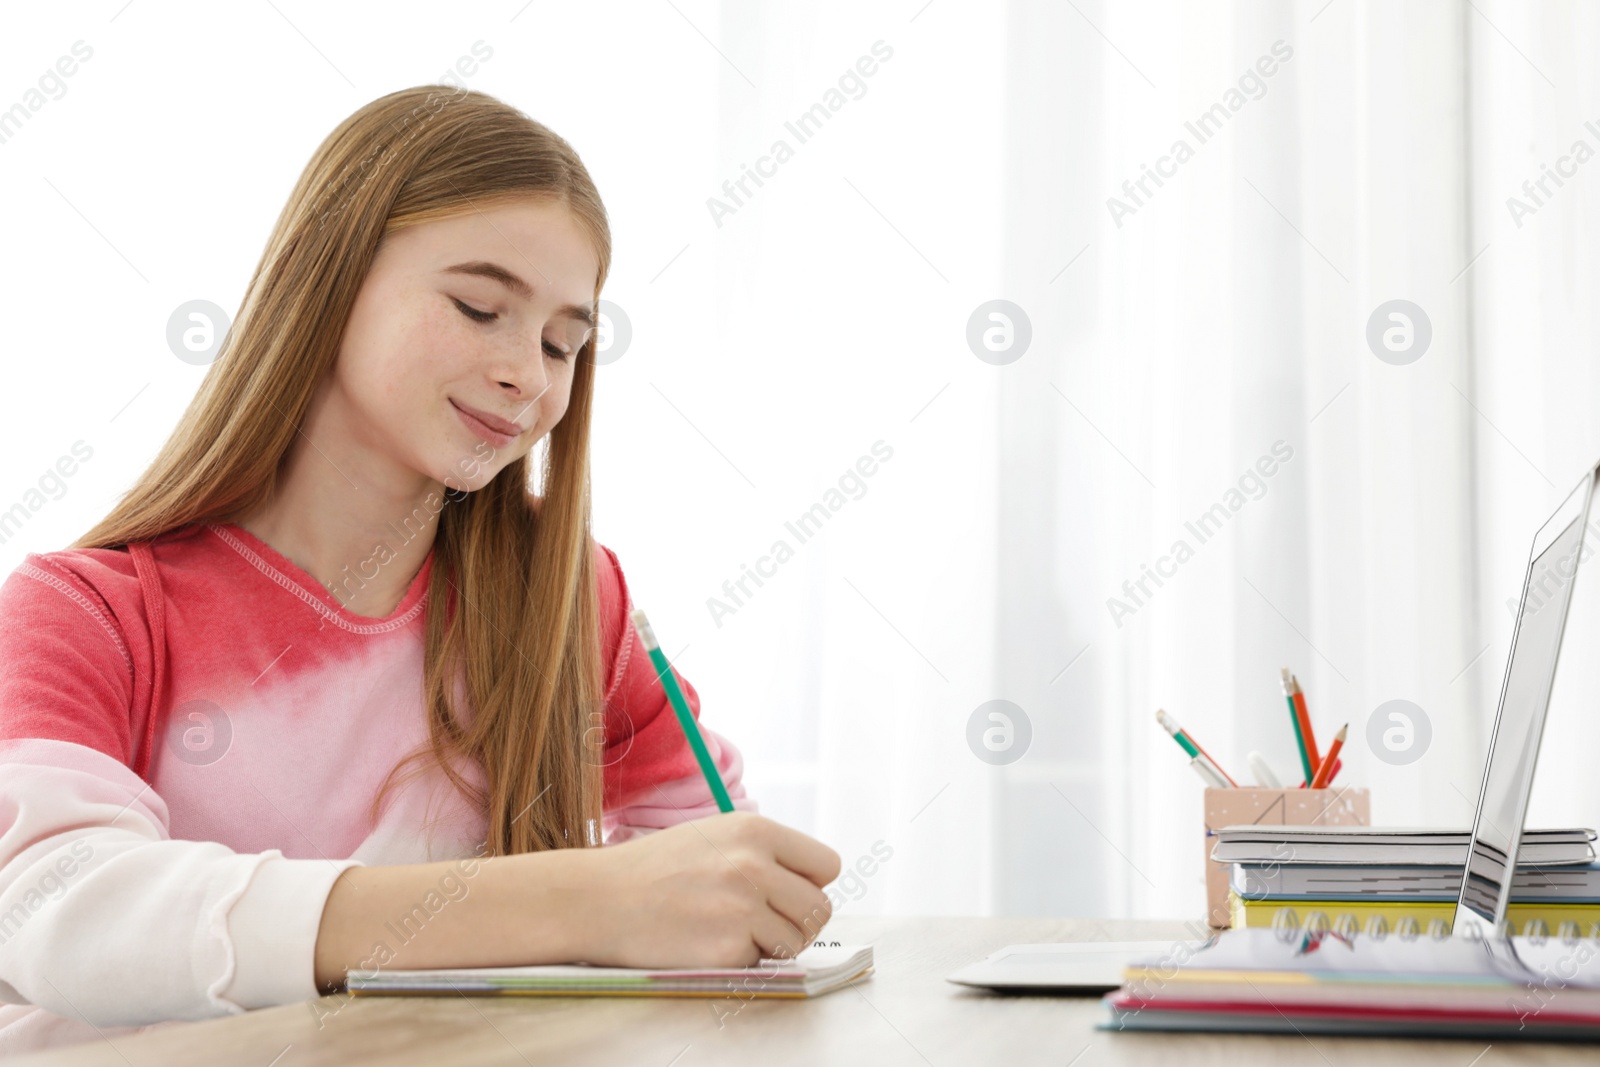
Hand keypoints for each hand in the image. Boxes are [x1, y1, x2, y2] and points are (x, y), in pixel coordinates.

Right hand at [579, 812, 841, 968]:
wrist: (599, 898)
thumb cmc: (656, 868)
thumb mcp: (715, 835)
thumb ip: (763, 852)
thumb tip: (812, 882)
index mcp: (755, 830)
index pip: (827, 865)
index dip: (810, 883)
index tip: (786, 892)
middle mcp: (754, 865)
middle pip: (820, 907)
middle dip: (798, 919)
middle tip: (763, 921)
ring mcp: (742, 907)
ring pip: (798, 939)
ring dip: (774, 943)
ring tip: (734, 930)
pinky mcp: (727, 948)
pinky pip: (763, 962)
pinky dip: (742, 960)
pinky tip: (708, 942)